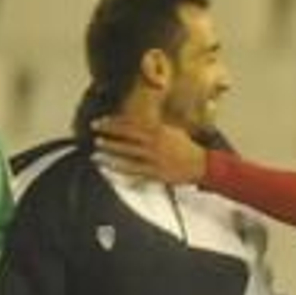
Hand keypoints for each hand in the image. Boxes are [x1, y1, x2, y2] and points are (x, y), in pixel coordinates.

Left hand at [92, 116, 207, 184]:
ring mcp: (154, 159)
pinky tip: (110, 169)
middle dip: (109, 133)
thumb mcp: (171, 131)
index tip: (101, 121)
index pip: (131, 123)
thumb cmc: (186, 148)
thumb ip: (155, 127)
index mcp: (158, 130)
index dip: (114, 122)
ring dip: (111, 153)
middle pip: (127, 136)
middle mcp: (154, 143)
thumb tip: (139, 123)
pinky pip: (135, 171)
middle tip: (94, 131)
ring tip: (96, 152)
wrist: (202, 165)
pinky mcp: (155, 173)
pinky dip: (121, 170)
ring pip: (128, 155)